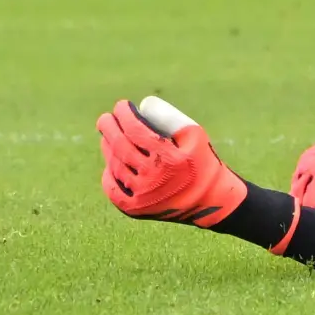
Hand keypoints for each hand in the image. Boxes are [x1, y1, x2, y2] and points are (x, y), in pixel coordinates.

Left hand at [97, 96, 246, 227]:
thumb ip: (170, 116)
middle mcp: (154, 178)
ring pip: (115, 165)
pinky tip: (111, 162)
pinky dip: (108, 174)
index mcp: (169, 158)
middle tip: (105, 118)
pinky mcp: (136, 209)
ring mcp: (143, 196)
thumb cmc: (201, 161)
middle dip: (109, 128)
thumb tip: (143, 104)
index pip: (135, 130)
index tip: (121, 105)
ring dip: (108, 147)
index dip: (124, 115)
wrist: (209, 199)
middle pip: (121, 147)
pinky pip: (113, 190)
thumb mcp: (195, 134)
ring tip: (108, 136)